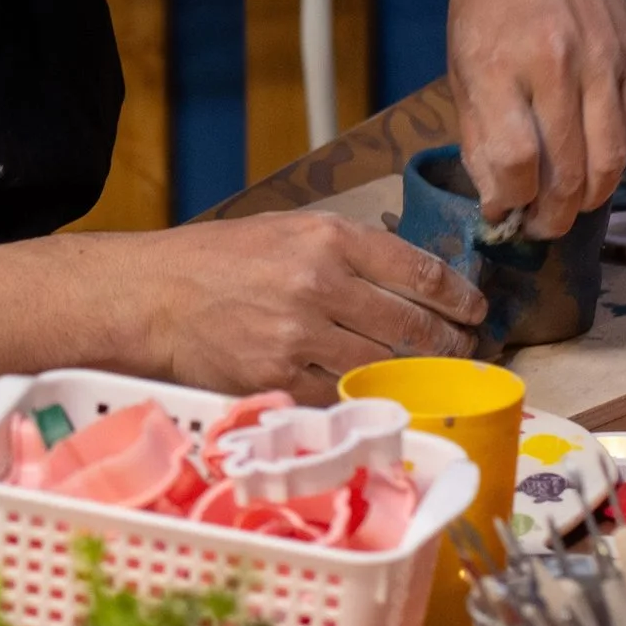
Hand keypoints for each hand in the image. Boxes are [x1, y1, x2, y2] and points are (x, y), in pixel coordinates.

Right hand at [130, 212, 486, 401]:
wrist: (150, 296)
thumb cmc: (214, 261)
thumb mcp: (283, 230)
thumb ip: (344, 249)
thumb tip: (408, 277)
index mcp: (326, 238)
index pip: (419, 272)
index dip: (459, 297)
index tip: (474, 309)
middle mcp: (319, 283)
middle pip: (414, 325)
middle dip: (449, 343)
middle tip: (462, 350)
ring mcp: (299, 335)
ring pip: (386, 365)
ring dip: (415, 375)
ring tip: (427, 376)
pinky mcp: (279, 376)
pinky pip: (342, 394)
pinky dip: (363, 395)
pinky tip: (375, 392)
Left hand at [449, 0, 625, 239]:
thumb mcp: (460, 59)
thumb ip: (479, 128)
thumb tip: (497, 194)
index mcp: (498, 65)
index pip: (515, 159)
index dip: (511, 200)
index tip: (503, 213)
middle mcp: (556, 66)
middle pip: (569, 169)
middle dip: (554, 215)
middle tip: (541, 229)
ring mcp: (602, 62)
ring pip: (611, 158)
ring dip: (591, 198)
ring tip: (569, 209)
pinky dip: (614, 160)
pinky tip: (592, 168)